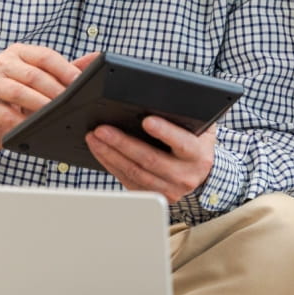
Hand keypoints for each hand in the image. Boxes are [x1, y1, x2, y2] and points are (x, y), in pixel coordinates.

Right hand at [0, 45, 97, 152]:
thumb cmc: (19, 93)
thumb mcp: (41, 77)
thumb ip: (67, 68)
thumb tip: (96, 58)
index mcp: (19, 52)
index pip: (45, 56)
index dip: (65, 69)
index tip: (81, 82)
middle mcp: (2, 63)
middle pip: (34, 75)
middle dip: (56, 91)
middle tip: (73, 104)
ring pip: (21, 93)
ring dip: (42, 105)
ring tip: (58, 115)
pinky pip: (8, 115)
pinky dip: (24, 122)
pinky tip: (36, 127)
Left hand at [86, 117, 216, 203]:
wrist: (198, 171)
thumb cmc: (195, 141)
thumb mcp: (198, 127)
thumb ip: (185, 116)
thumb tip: (162, 99)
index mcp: (197, 155)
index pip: (181, 143)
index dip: (165, 132)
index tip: (147, 121)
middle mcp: (185, 176)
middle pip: (149, 160)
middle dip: (122, 143)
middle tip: (102, 129)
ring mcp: (168, 189)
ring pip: (134, 172)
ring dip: (110, 154)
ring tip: (95, 138)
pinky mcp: (152, 195)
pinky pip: (127, 180)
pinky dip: (111, 165)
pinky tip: (101, 151)